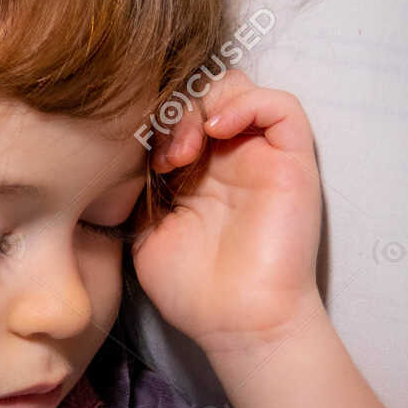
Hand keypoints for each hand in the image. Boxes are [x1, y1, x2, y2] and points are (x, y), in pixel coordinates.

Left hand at [130, 70, 325, 355]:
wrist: (236, 322)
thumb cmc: (193, 287)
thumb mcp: (144, 229)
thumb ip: (135, 187)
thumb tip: (114, 151)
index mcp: (192, 167)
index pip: (171, 109)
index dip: (150, 118)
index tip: (133, 156)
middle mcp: (226, 154)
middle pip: (198, 89)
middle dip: (172, 109)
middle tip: (161, 157)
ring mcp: (260, 154)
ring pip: (235, 86)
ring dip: (202, 105)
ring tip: (185, 152)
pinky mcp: (293, 160)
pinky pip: (280, 105)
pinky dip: (246, 103)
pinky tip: (217, 131)